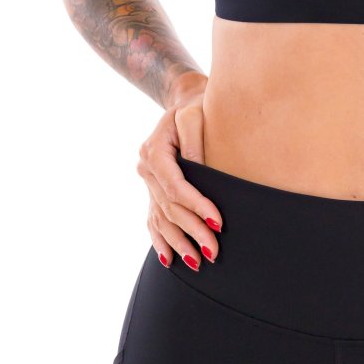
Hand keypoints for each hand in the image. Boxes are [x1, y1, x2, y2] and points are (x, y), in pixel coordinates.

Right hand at [136, 73, 222, 270]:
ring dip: (179, 242)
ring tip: (198, 262)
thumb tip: (200, 170)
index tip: (218, 221)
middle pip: (170, 206)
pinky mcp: (153, 189)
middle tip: (215, 250)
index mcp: (154, 150)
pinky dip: (160, 240)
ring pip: (161, 217)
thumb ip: (195, 141)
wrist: (183, 101)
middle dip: (193, 230)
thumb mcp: (195, 114)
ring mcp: (147, 181)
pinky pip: (152, 219)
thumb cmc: (196, 106)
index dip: (196, 205)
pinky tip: (169, 260)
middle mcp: (146, 168)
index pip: (175, 186)